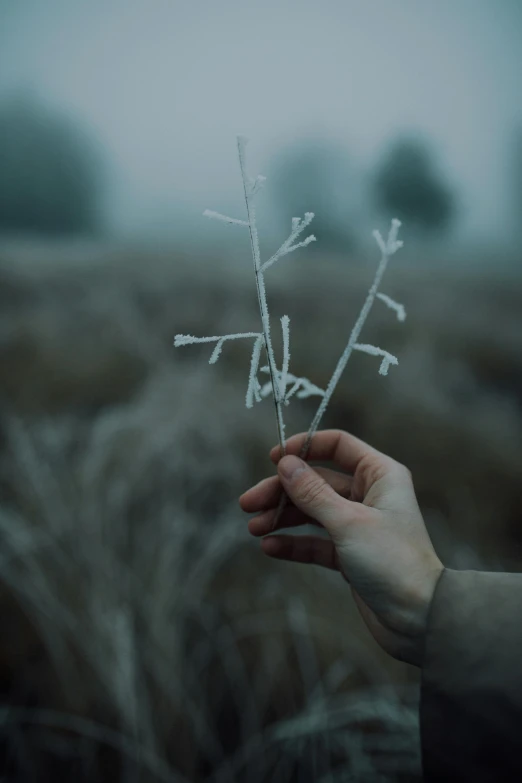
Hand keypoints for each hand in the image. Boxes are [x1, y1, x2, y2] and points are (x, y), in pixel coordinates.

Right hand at [239, 429, 443, 666]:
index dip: (304, 447)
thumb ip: (313, 492)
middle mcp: (370, 495)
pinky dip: (293, 543)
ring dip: (282, 518)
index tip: (273, 458)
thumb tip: (286, 464)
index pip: (338, 446)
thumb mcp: (348, 522)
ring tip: (254, 529)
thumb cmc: (393, 563)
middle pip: (316, 480)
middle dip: (281, 491)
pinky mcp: (350, 554)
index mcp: (380, 475)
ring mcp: (359, 525)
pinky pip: (315, 542)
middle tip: (248, 504)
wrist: (419, 620)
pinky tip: (270, 548)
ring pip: (312, 511)